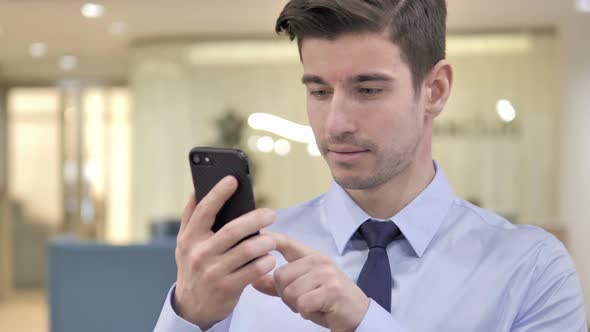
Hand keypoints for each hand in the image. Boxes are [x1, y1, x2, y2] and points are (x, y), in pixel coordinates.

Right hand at [174, 176, 276, 329]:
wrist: (193, 307)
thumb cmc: (194, 268)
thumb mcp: (185, 244)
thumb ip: (191, 217)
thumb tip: (197, 189)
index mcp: (190, 238)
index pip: (204, 211)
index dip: (218, 193)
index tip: (233, 180)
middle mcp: (199, 254)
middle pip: (233, 230)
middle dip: (256, 219)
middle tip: (271, 214)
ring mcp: (213, 272)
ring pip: (247, 250)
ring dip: (265, 242)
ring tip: (273, 239)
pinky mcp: (227, 288)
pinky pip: (254, 270)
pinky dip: (266, 262)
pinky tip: (269, 258)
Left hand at [252, 232, 368, 331]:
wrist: (358, 317)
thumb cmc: (329, 303)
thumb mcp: (302, 291)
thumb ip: (279, 286)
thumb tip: (254, 281)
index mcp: (312, 257)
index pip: (286, 242)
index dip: (269, 239)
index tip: (257, 234)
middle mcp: (319, 261)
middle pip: (280, 276)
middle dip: (285, 295)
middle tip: (304, 301)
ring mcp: (326, 274)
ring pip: (289, 291)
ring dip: (297, 305)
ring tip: (313, 305)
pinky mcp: (332, 290)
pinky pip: (302, 303)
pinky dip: (306, 312)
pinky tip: (319, 310)